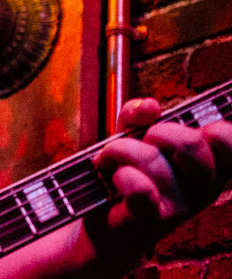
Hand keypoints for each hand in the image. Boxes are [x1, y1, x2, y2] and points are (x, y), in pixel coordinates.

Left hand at [94, 98, 231, 240]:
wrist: (107, 217)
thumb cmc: (130, 169)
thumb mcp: (134, 134)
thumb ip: (139, 114)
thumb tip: (150, 106)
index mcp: (211, 162)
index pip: (230, 140)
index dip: (215, 128)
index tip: (193, 128)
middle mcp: (204, 186)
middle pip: (191, 143)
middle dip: (158, 132)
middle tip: (144, 141)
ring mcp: (181, 205)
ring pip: (152, 159)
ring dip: (120, 149)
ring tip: (109, 156)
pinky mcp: (152, 219)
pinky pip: (141, 189)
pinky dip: (124, 176)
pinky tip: (117, 175)